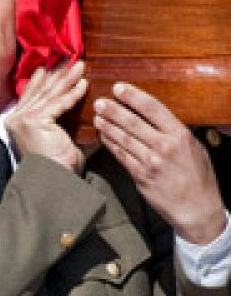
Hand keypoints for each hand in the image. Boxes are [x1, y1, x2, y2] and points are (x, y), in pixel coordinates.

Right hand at [6, 61, 86, 172]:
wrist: (53, 180)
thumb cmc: (58, 166)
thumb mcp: (58, 138)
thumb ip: (61, 122)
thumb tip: (81, 109)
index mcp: (17, 123)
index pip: (31, 95)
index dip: (43, 80)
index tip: (53, 67)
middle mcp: (15, 119)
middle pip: (40, 91)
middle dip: (56, 74)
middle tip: (70, 59)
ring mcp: (23, 119)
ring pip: (49, 94)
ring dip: (66, 78)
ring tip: (80, 66)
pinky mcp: (34, 120)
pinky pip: (58, 103)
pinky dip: (72, 93)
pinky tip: (83, 84)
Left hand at [95, 83, 226, 245]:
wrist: (197, 208)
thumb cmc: (198, 177)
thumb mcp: (195, 148)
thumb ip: (175, 133)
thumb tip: (158, 119)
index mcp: (180, 135)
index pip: (153, 109)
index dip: (133, 96)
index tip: (119, 88)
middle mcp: (164, 146)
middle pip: (133, 122)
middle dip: (113, 110)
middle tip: (99, 102)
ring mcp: (150, 162)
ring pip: (123, 139)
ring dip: (108, 126)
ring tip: (97, 117)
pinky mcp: (140, 176)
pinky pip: (121, 156)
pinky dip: (110, 144)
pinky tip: (103, 136)